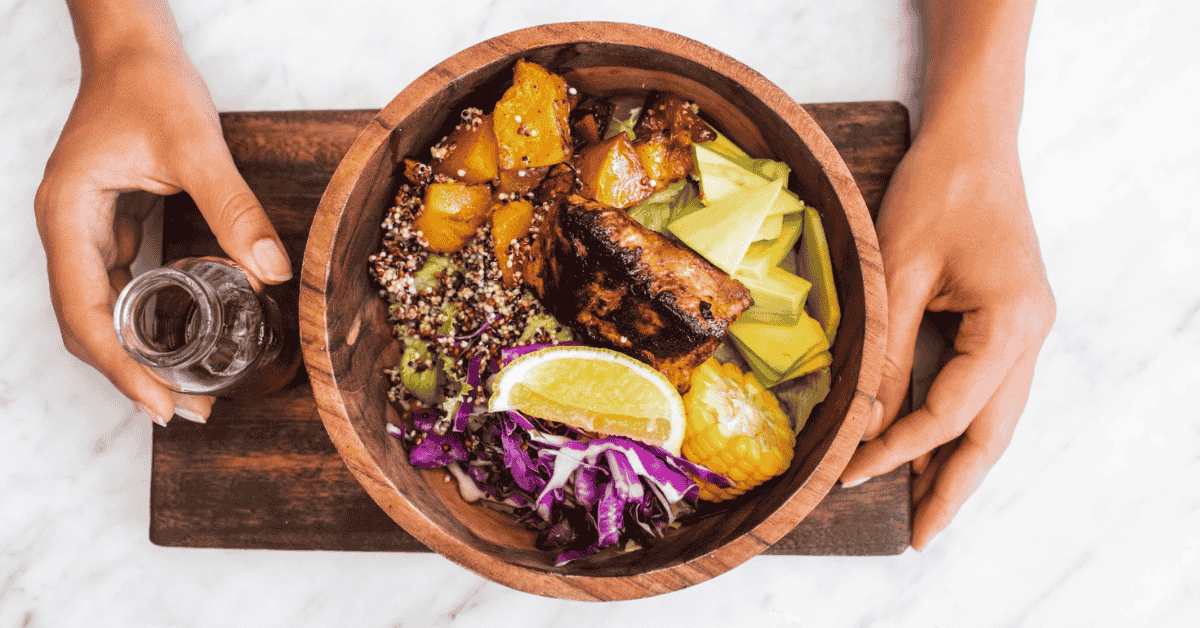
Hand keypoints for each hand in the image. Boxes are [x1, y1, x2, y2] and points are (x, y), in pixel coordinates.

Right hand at [35, 40, 291, 425]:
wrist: (133, 50)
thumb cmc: (149, 86)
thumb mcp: (196, 147)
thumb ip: (234, 209)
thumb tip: (273, 272)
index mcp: (68, 217)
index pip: (86, 314)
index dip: (122, 368)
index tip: (161, 406)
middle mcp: (66, 231)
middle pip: (87, 326)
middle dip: (131, 376)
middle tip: (185, 413)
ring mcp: (83, 231)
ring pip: (100, 313)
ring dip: (137, 356)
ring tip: (185, 394)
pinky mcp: (107, 226)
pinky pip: (119, 289)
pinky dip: (144, 324)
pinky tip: (177, 345)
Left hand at [838, 127, 1054, 549]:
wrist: (974, 141)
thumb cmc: (937, 192)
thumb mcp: (901, 273)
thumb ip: (890, 351)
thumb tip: (870, 420)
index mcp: (1012, 324)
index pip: (952, 411)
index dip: (899, 448)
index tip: (853, 476)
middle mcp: (1030, 334)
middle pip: (993, 433)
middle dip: (953, 486)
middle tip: (918, 535)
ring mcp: (1026, 329)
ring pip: (995, 417)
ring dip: (958, 461)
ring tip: (922, 506)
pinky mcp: (1009, 320)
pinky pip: (987, 389)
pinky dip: (959, 424)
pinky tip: (930, 447)